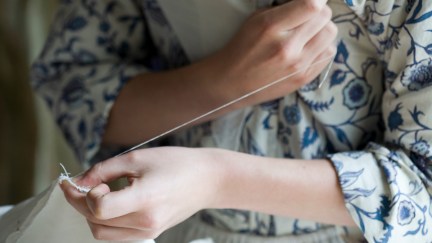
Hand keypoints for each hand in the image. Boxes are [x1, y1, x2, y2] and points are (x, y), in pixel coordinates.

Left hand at [60, 147, 223, 240]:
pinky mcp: (150, 234)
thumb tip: (78, 181)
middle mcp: (146, 222)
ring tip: (99, 193)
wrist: (207, 180)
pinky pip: (116, 235)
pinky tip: (111, 203)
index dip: (81, 194)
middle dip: (80, 202)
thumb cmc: (177, 163)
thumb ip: (104, 170)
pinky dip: (105, 222)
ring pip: (102, 233)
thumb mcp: (138, 158)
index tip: (77, 181)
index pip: (99, 208)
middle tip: (81, 183)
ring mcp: (148, 231)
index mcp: (145, 199)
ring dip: (91, 214)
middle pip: (95, 221)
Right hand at [211, 0, 336, 104]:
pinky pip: (328, 53)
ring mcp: (298, 65)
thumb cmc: (243, 47)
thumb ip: (284, 8)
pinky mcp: (304, 78)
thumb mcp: (256, 20)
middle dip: (319, 11)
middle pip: (324, 17)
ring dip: (323, 28)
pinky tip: (310, 46)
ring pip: (330, 34)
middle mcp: (287, 47)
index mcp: (271, 27)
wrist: (232, 82)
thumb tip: (311, 2)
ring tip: (310, 31)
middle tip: (308, 15)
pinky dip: (323, 46)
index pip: (311, 5)